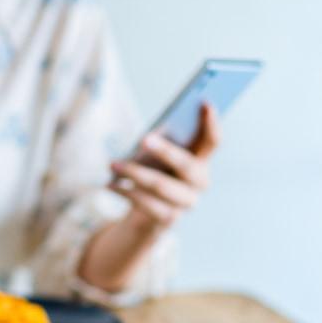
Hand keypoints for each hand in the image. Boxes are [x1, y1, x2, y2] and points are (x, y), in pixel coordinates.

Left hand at [108, 103, 219, 233]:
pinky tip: (109, 183)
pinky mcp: (168, 219)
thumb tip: (150, 135)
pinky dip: (125, 191)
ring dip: (134, 173)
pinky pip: (146, 204)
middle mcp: (200, 183)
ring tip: (112, 163)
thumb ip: (161, 143)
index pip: (213, 142)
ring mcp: (186, 203)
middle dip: (166, 151)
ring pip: (161, 186)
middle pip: (187, 165)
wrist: (146, 215)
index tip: (205, 103)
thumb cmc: (154, 174)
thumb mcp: (157, 157)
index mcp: (201, 161)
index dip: (212, 124)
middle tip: (144, 138)